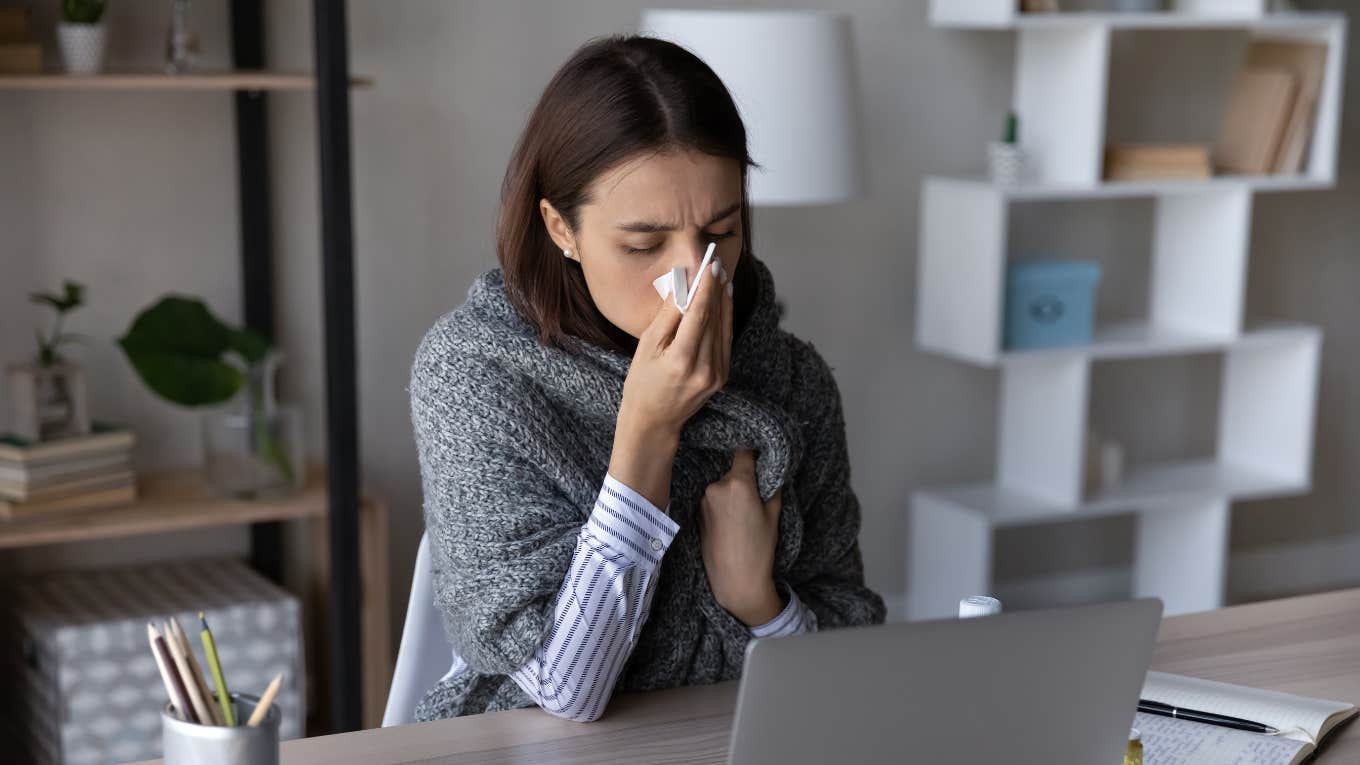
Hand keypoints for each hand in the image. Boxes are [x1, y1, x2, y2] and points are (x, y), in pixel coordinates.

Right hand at [610, 255, 732, 509]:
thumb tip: (683, 285)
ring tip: (721, 274)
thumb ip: (668, 315)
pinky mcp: (722, 376)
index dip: (706, 286)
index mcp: (682, 360)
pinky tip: (723, 298)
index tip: (709, 264)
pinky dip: (724, 317)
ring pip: (723, 326)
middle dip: (716, 287)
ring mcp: (717, 374)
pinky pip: (725, 339)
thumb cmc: (642, 382)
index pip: (700, 314)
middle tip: (716, 261)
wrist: (655, 421)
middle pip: (714, 317)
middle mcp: (705, 368)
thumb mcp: (647, 346)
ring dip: (724, 298)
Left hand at [699, 449, 783, 626]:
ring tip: (741, 513)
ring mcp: (702, 499)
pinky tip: (729, 520)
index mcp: (738, 483)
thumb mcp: (774, 514)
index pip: (743, 450)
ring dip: (730, 490)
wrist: (735, 581)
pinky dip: (720, 502)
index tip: (756, 444)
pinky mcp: (695, 512)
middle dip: (742, 474)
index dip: (751, 446)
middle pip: (731, 468)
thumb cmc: (759, 550)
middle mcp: (716, 486)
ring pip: (720, 483)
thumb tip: (771, 467)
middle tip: (754, 491)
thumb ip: (772, 485)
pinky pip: (711, 498)